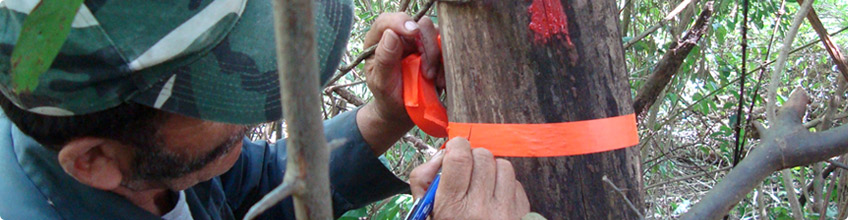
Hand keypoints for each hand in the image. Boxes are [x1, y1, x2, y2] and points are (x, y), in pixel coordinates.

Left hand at [363, 13, 443, 124]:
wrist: (402, 112)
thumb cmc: (387, 96)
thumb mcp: (381, 82)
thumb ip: (385, 59)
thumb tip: (391, 34)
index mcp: (379, 40)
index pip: (388, 21)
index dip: (401, 21)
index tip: (412, 32)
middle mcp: (401, 37)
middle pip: (419, 25)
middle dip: (426, 46)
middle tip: (426, 71)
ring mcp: (419, 44)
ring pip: (436, 35)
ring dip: (436, 56)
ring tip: (431, 79)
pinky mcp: (435, 53)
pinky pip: (447, 49)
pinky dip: (446, 64)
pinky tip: (439, 81)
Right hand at [409, 138, 530, 219]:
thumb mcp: (424, 213)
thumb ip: (423, 180)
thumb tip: (441, 156)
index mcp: (451, 209)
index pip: (459, 158)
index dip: (456, 147)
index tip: (454, 151)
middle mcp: (480, 210)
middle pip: (482, 157)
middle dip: (473, 159)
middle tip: (466, 172)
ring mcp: (505, 213)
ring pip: (503, 166)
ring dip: (491, 170)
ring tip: (482, 185)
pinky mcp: (521, 215)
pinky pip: (516, 183)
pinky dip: (505, 185)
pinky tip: (495, 199)